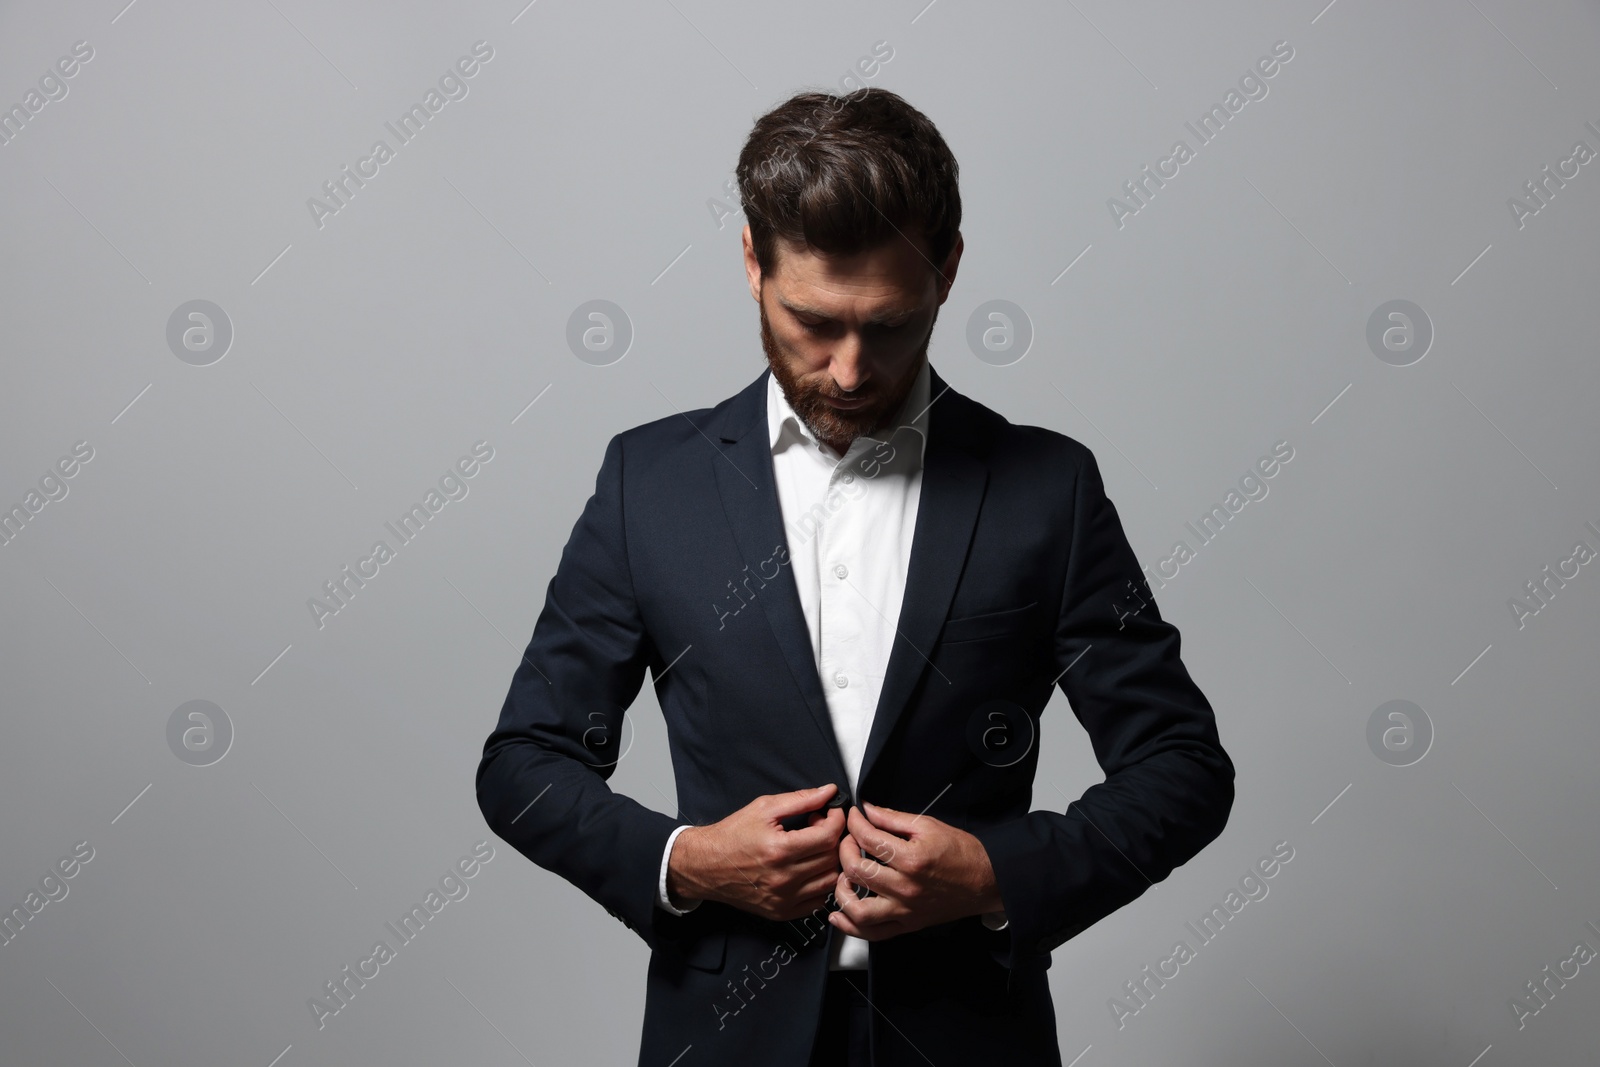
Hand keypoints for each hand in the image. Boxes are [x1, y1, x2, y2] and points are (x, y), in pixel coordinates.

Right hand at [667, 784, 846, 921]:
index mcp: (780, 850)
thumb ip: (801, 799)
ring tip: (814, 848)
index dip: (836, 820)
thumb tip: (829, 792)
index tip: (831, 813)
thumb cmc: (732, 834)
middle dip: (832, 837)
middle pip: (831, 858)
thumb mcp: (764, 808)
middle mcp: (784, 878)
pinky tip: (809, 869)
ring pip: (829, 881)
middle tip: (818, 827)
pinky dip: (820, 884)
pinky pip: (818, 901)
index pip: (828, 836)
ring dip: (829, 861)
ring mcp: (783, 899)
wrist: (705, 865)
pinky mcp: (781, 912)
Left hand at [828, 802, 1002, 941]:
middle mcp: (906, 887)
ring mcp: (905, 910)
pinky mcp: (908, 925)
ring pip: (858, 909)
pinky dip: (851, 927)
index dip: (854, 823)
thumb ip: (893, 818)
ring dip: (841, 892)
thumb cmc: (961, 852)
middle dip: (844, 850)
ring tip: (841, 877)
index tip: (853, 816)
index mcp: (911, 859)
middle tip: (847, 841)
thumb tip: (867, 810)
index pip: (869, 838)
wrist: (986, 880)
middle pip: (856, 870)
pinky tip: (839, 915)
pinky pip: (874, 934)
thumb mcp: (928, 826)